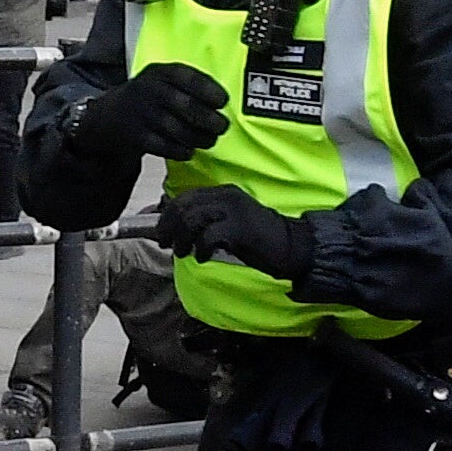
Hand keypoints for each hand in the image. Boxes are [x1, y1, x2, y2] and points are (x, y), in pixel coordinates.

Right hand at [63, 59, 229, 162]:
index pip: (190, 79)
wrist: (109, 115)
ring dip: (198, 138)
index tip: (223, 102)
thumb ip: (189, 84)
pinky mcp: (135, 136)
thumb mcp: (162, 79)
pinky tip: (189, 151)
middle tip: (222, 127)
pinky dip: (180, 150)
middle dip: (209, 120)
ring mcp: (141, 114)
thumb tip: (221, 104)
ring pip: (177, 129)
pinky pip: (164, 146)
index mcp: (161, 72)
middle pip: (186, 107)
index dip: (210, 91)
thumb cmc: (148, 97)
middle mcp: (150, 90)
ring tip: (209, 141)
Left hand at [154, 184, 312, 283]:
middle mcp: (227, 196)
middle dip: (169, 227)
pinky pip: (209, 236)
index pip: (184, 197)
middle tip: (167, 245)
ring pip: (192, 219)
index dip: (166, 215)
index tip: (161, 233)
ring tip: (184, 252)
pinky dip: (201, 249)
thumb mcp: (226, 224)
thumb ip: (203, 221)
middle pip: (183, 206)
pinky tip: (204, 258)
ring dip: (182, 239)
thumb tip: (172, 229)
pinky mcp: (240, 227)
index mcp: (223, 192)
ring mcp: (234, 210)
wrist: (289, 246)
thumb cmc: (254, 239)